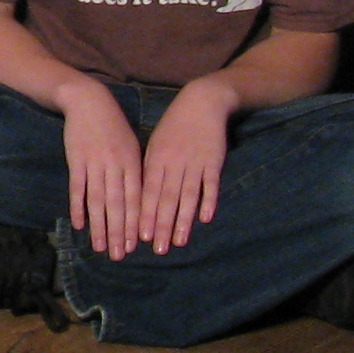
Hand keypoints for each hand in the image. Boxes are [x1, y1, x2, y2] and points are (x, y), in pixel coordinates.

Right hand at [61, 81, 142, 255]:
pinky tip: (79, 224)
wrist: (89, 102)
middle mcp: (115, 165)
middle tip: (119, 255)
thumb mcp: (132, 145)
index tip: (137, 246)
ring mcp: (95, 163)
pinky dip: (78, 207)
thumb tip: (143, 201)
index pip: (136, 199)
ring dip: (99, 225)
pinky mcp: (76, 160)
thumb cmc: (114, 125)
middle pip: (118, 205)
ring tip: (100, 247)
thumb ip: (136, 172)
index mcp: (133, 162)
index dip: (136, 223)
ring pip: (98, 200)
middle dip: (119, 232)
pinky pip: (78, 188)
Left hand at [134, 84, 231, 254]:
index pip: (148, 192)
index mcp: (156, 159)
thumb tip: (140, 195)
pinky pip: (210, 184)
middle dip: (162, 225)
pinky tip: (205, 219)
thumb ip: (150, 168)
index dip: (145, 215)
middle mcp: (173, 163)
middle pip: (166, 199)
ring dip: (183, 220)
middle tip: (158, 249)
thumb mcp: (155, 143)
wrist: (201, 103)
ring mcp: (194, 162)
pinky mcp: (214, 161)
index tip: (140, 237)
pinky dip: (208, 201)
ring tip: (179, 241)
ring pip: (187, 195)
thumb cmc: (174, 126)